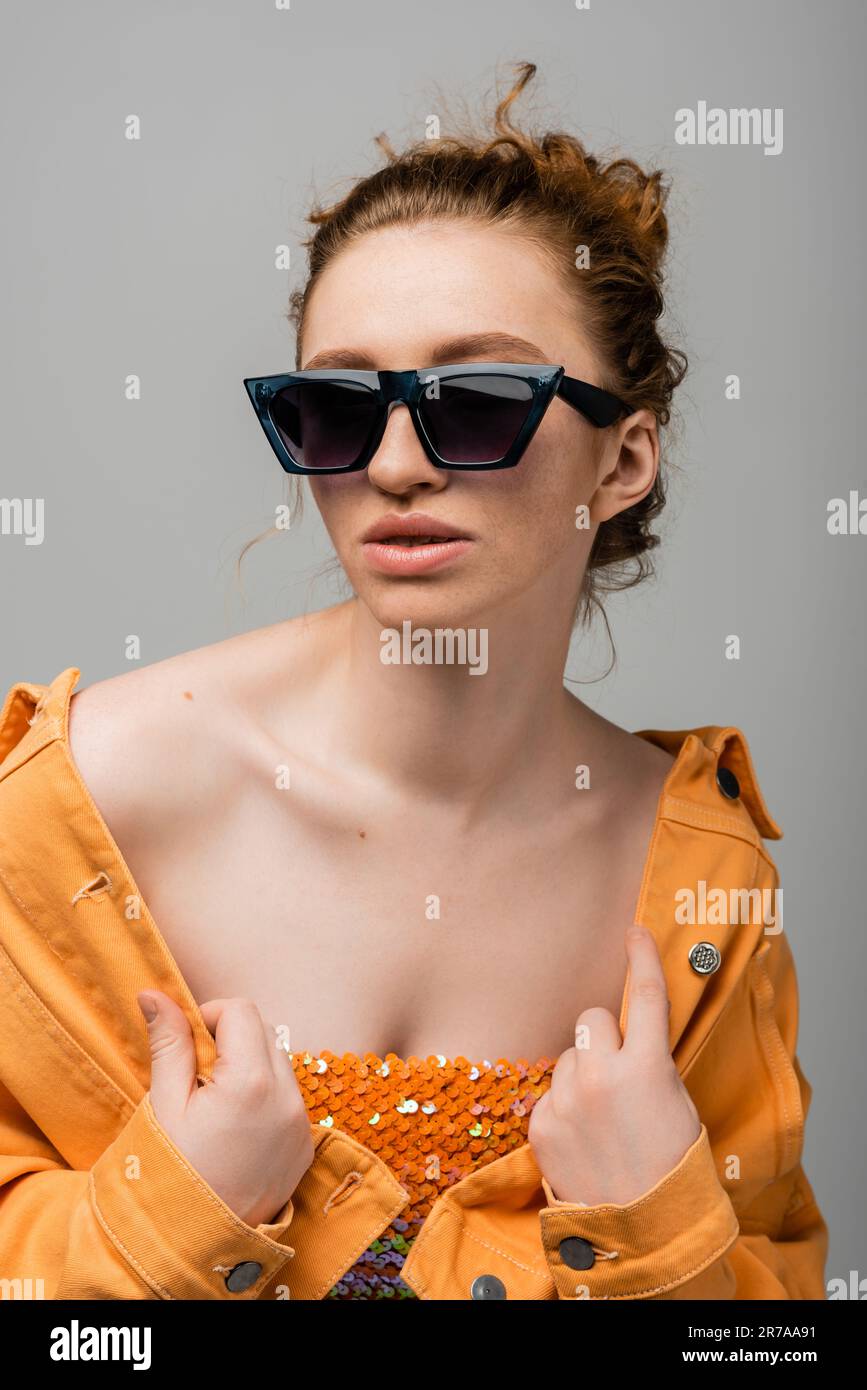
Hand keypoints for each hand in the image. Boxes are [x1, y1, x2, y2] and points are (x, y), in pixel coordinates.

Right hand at [137, 991, 313, 1227]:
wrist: (195, 1245)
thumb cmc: (170, 1175)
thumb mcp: (164, 1105)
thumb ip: (170, 1044)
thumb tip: (154, 993)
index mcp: (252, 1082)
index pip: (242, 1011)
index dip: (210, 1017)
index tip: (189, 1045)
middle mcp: (287, 1098)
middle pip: (265, 1034)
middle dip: (232, 1041)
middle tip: (198, 1078)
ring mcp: (301, 1124)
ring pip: (280, 1064)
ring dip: (251, 1068)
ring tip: (216, 1107)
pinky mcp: (304, 1146)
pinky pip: (289, 1099)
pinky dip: (266, 1099)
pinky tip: (236, 1129)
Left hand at [528, 925, 701, 1206]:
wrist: (642, 1232)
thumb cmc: (671, 1169)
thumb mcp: (677, 1104)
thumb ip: (651, 1063)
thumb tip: (631, 1035)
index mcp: (648, 1068)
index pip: (644, 996)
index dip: (641, 957)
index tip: (634, 931)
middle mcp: (603, 1076)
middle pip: (592, 1020)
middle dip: (603, 1039)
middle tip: (617, 1075)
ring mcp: (566, 1100)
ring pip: (568, 1057)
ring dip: (581, 1075)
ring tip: (601, 1121)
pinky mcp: (540, 1123)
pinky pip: (549, 1093)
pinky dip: (563, 1108)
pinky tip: (581, 1139)